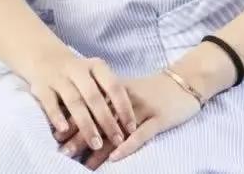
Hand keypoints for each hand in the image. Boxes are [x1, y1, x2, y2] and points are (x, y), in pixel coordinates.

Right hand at [25, 47, 136, 153]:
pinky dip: (57, 116)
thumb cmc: (78, 74)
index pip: (114, 86)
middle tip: (117, 140)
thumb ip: (107, 94)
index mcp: (96, 66)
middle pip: (95, 96)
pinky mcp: (42, 87)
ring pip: (74, 101)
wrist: (45, 57)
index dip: (124, 107)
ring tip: (96, 143)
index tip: (132, 127)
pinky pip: (50, 103)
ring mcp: (59, 78)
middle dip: (107, 120)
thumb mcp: (94, 75)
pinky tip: (64, 130)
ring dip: (86, 124)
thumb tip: (126, 122)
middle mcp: (78, 70)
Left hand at [54, 69, 202, 167]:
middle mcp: (128, 98)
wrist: (186, 79)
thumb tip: (85, 115)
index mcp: (118, 89)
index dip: (75, 120)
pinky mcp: (159, 118)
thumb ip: (110, 100)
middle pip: (101, 117)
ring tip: (84, 164)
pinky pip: (142, 133)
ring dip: (100, 147)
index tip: (57, 135)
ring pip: (118, 129)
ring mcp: (144, 107)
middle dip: (81, 136)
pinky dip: (127, 145)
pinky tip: (115, 157)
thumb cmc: (155, 89)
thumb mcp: (130, 90)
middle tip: (64, 152)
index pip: (92, 104)